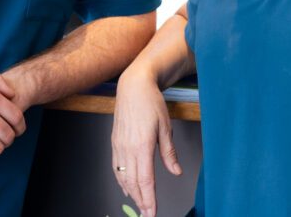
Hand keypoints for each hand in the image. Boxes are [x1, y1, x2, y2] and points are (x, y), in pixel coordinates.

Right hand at [111, 68, 181, 216]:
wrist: (133, 86)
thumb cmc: (151, 103)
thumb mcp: (166, 127)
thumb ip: (169, 153)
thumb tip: (176, 172)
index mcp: (142, 146)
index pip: (145, 180)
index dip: (149, 199)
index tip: (152, 213)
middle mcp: (127, 148)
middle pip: (133, 183)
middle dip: (141, 201)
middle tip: (147, 214)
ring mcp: (119, 146)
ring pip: (123, 177)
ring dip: (131, 193)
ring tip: (140, 204)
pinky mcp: (115, 142)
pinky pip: (117, 167)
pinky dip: (122, 180)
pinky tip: (127, 187)